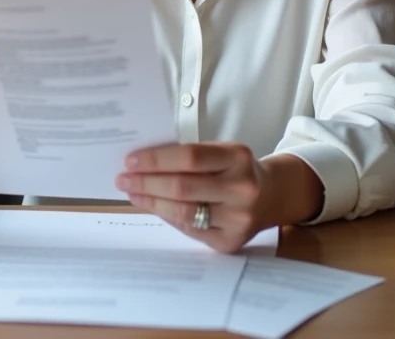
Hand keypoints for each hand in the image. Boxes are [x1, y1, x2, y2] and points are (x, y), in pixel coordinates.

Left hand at [115, 142, 271, 253]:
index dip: (156, 159)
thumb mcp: (222, 152)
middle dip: (146, 183)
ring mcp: (239, 218)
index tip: (130, 160)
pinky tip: (154, 208)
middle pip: (182, 187)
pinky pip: (190, 230)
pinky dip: (168, 217)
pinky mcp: (231, 241)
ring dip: (151, 202)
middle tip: (123, 179)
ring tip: (133, 194)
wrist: (271, 196)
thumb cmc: (235, 170)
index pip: (189, 157)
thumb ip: (189, 157)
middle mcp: (242, 188)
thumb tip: (142, 165)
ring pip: (183, 212)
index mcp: (238, 157)